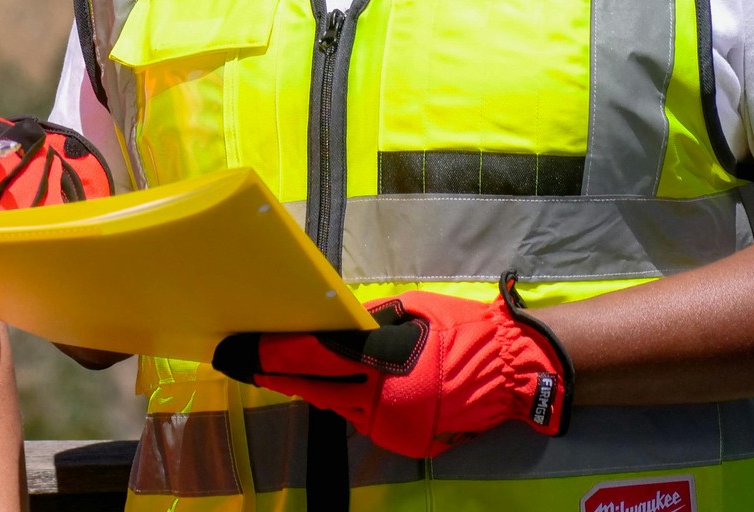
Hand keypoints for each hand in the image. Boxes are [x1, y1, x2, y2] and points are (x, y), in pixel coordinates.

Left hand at [211, 275, 570, 457]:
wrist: (512, 372)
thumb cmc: (462, 330)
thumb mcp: (412, 311)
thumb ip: (369, 321)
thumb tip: (333, 323)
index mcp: (385, 359)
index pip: (316, 356)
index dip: (276, 354)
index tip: (243, 349)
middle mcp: (384, 398)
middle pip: (316, 388)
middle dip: (277, 375)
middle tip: (241, 362)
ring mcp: (394, 426)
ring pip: (337, 406)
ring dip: (312, 388)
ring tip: (277, 371)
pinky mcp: (404, 442)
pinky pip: (364, 419)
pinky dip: (350, 402)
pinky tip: (334, 389)